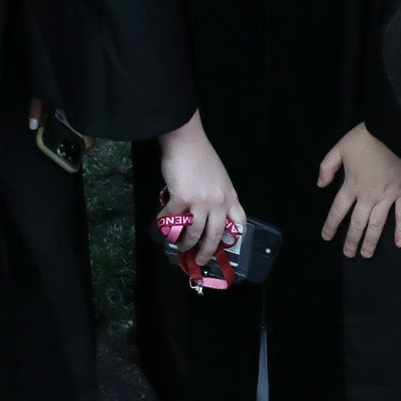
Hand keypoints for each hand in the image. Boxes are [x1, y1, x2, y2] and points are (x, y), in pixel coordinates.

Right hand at [157, 111, 243, 266]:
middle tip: (200, 260)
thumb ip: (218, 195)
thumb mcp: (219, 177)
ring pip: (194, 233)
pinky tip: (162, 225)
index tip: (225, 246)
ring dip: (186, 243)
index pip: (238, 222)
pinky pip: (173, 219)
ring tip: (180, 247)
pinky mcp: (182, 199)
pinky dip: (166, 224)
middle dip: (206, 252)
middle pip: (215, 235)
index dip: (233, 237)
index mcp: (229, 196)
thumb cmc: (200, 155)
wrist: (185, 140)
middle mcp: (218, 202)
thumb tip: (207, 213)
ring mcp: (201, 201)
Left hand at [318, 122, 400, 258]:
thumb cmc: (367, 138)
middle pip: (357, 223)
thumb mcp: (340, 147)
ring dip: (371, 241)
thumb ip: (327, 166)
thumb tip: (320, 185)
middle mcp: (368, 195)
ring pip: (377, 224)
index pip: (338, 210)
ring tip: (366, 254)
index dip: (331, 225)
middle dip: (351, 240)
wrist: (394, 130)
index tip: (326, 237)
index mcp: (352, 184)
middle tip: (349, 254)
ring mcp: (387, 196)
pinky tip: (400, 244)